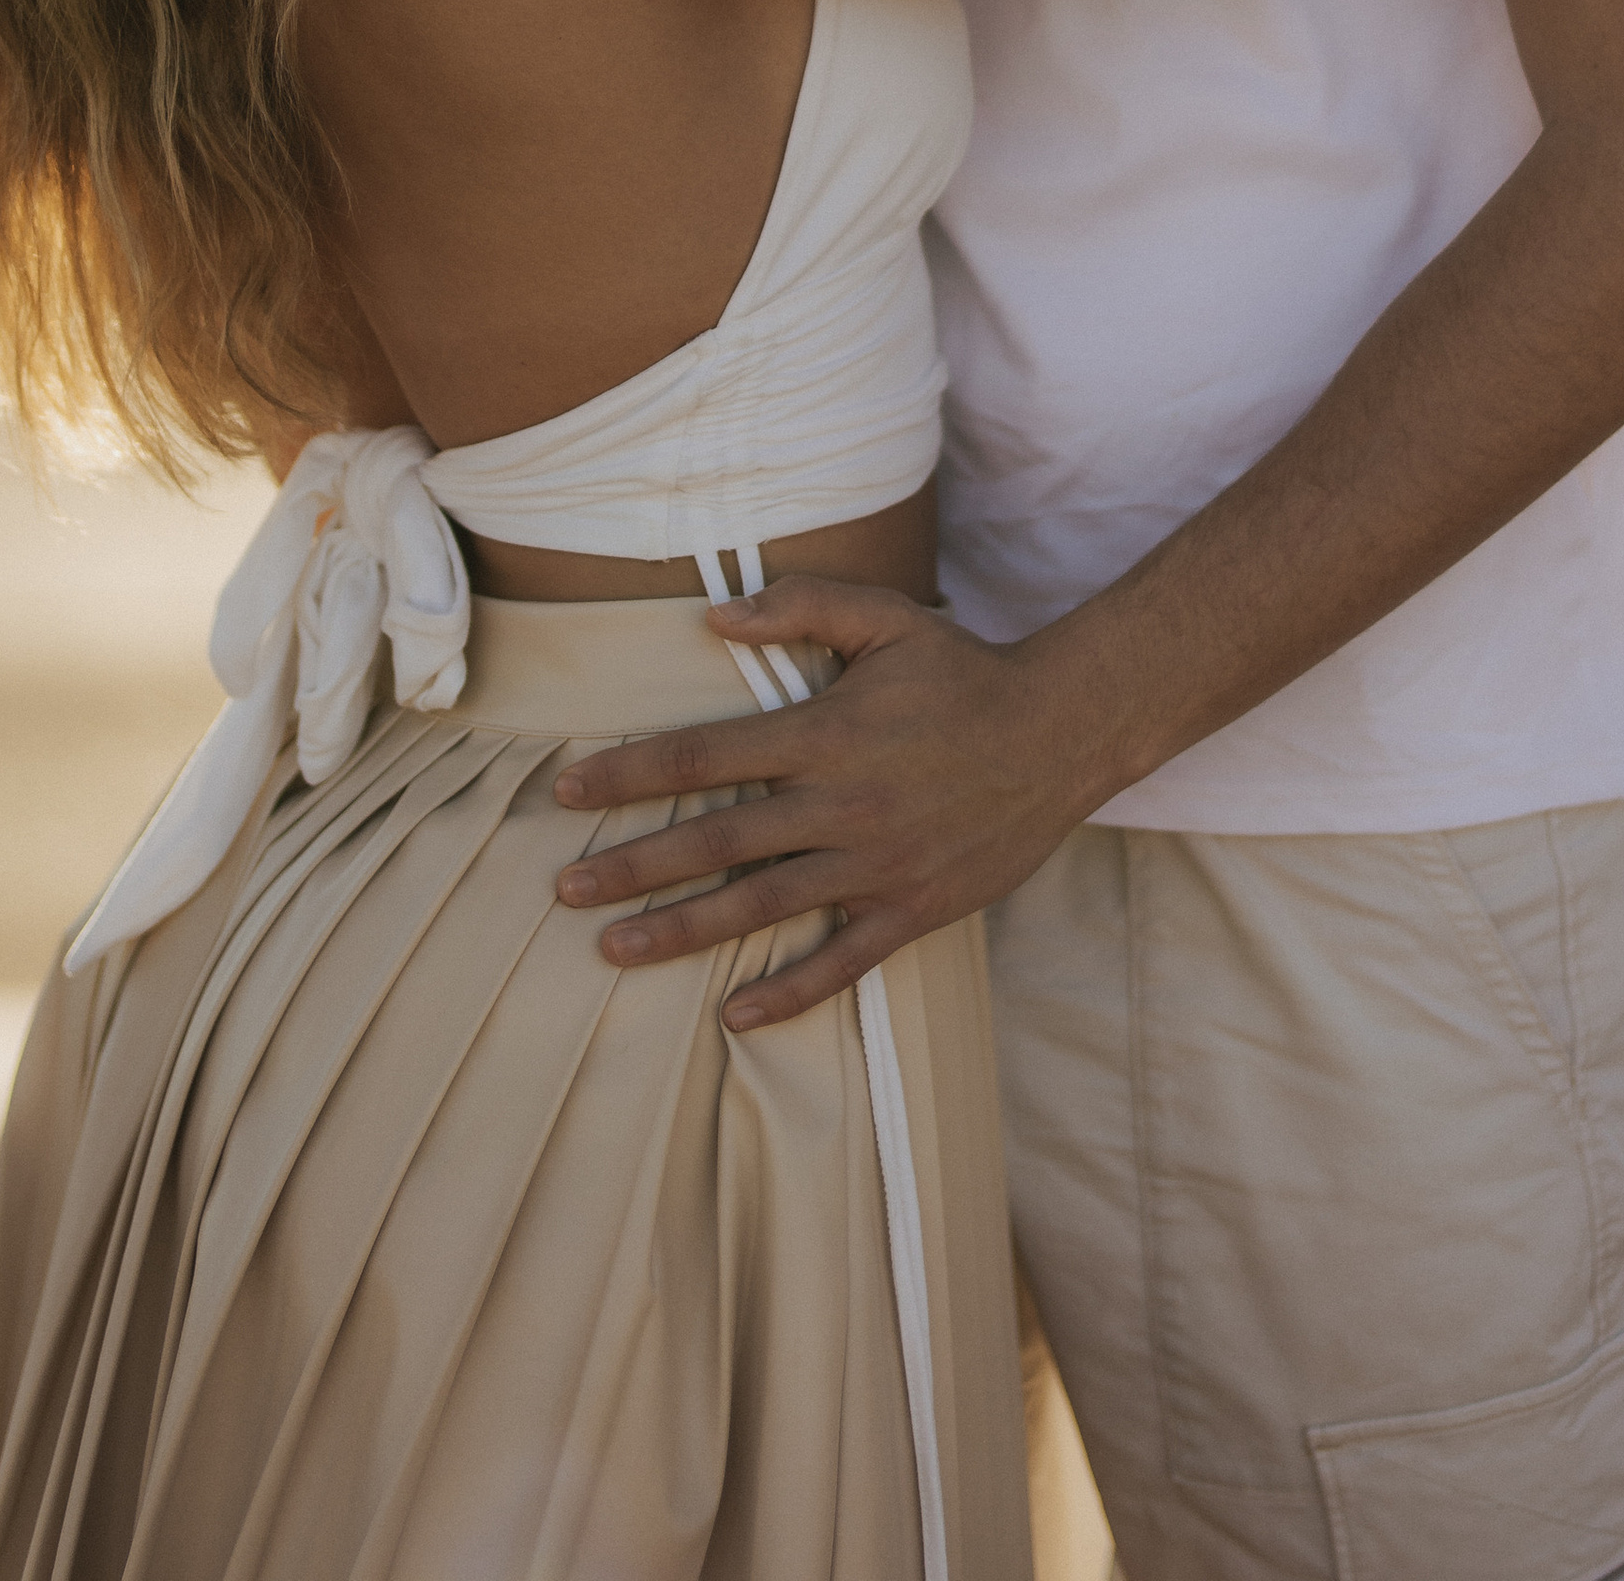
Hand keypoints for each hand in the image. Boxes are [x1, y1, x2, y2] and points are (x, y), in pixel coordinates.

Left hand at [548, 577, 1096, 1028]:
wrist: (1060, 732)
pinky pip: (842, 961)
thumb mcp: (884, 617)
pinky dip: (789, 993)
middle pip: (715, 840)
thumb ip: (799, 607)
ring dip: (682, 932)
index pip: (701, 753)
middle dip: (633, 866)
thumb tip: (711, 617)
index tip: (565, 789)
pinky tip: (735, 1016)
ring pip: (761, 907)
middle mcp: (840, 804)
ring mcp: (876, 863)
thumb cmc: (962, 670)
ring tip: (613, 951)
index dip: (627, 772)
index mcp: (823, 732)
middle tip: (563, 888)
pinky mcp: (912, 908)